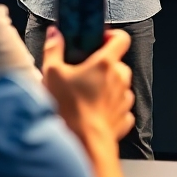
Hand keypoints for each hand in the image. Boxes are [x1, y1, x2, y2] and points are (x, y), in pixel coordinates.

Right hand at [42, 27, 134, 147]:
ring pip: (120, 84)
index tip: (99, 41)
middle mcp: (120, 78)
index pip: (121, 38)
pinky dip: (110, 106)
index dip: (111, 36)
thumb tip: (55, 33)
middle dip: (104, 65)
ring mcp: (124, 99)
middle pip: (118, 63)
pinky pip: (120, 106)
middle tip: (85, 72)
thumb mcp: (52, 74)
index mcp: (105, 63)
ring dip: (108, 86)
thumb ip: (54, 49)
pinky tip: (94, 110)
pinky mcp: (124, 118)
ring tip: (87, 94)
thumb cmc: (69, 108)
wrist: (84, 143)